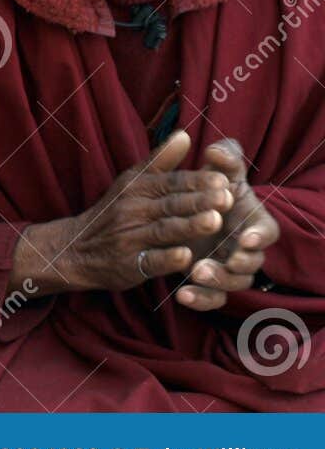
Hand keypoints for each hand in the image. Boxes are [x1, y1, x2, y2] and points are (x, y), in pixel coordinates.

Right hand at [12, 131, 230, 294]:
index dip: (197, 182)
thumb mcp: (132, 181)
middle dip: (199, 201)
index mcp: (137, 188)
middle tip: (228, 198)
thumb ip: (161, 161)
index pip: (170, 182)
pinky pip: (150, 261)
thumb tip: (185, 134)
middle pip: (171, 204)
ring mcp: (130, 238)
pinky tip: (186, 257)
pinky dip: (167, 259)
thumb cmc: (113, 212)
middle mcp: (132, 210)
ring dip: (189, 226)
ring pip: (164, 230)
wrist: (76, 248)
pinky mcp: (129, 264)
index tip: (223, 179)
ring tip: (215, 222)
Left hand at [175, 138, 280, 311]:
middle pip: (253, 262)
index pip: (268, 232)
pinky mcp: (209, 282)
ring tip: (197, 273)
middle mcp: (244, 248)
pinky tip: (182, 295)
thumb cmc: (209, 188)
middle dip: (241, 262)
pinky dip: (201, 299)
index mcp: (252, 222)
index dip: (261, 236)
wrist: (181, 211)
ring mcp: (227, 267)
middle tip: (226, 260)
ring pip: (233, 282)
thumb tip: (218, 149)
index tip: (248, 237)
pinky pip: (211, 298)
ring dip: (218, 280)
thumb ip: (224, 159)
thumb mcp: (216, 171)